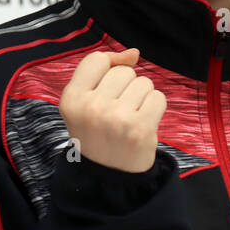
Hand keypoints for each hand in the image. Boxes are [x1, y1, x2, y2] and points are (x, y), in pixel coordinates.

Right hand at [57, 48, 166, 172]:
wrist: (108, 176)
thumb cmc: (97, 133)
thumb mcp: (84, 102)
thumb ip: (104, 73)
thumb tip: (134, 53)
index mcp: (71, 99)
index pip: (97, 60)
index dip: (110, 65)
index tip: (112, 85)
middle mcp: (91, 107)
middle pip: (123, 71)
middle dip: (127, 87)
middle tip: (118, 111)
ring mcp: (116, 118)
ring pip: (143, 82)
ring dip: (142, 97)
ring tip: (131, 117)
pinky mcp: (140, 128)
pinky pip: (158, 97)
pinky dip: (155, 108)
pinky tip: (144, 123)